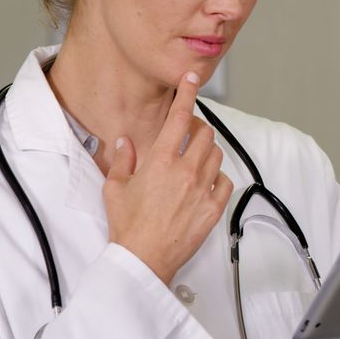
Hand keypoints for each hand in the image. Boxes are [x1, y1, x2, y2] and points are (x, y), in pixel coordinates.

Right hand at [102, 71, 233, 283]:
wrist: (144, 259)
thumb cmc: (128, 226)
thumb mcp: (114, 188)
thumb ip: (123, 159)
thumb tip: (125, 141)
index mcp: (160, 160)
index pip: (180, 116)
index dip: (187, 93)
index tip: (192, 79)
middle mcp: (186, 170)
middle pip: (205, 133)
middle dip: (197, 128)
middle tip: (187, 134)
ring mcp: (203, 188)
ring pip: (216, 154)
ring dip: (207, 151)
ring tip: (194, 160)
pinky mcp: (214, 207)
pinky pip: (225, 181)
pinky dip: (217, 178)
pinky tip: (204, 184)